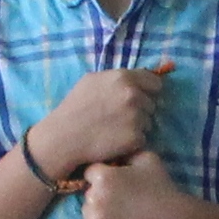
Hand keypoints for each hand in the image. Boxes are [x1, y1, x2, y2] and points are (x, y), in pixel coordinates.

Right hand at [28, 64, 170, 180]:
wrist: (65, 137)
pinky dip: (133, 141)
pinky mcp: (136, 138)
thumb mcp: (92, 81)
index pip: (154, 82)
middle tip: (120, 117)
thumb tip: (137, 78)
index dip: (150, 90)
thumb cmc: (75, 107)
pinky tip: (116, 140)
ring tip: (116, 129)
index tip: (144, 97)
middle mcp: (133, 95)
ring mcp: (136, 117)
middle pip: (151, 103)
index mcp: (123, 78)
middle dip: (141, 110)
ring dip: (138, 126)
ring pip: (148, 122)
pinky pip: (143, 138)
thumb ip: (117, 78)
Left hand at [80, 150, 194, 218]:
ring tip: (121, 215)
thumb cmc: (161, 188)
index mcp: (103, 176)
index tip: (118, 184)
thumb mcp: (147, 158)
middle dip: (101, 195)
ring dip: (98, 213)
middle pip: (88, 193)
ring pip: (87, 212)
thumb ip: (126, 151)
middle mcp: (94, 197)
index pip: (91, 173)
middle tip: (122, 201)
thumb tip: (115, 148)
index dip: (104, 177)